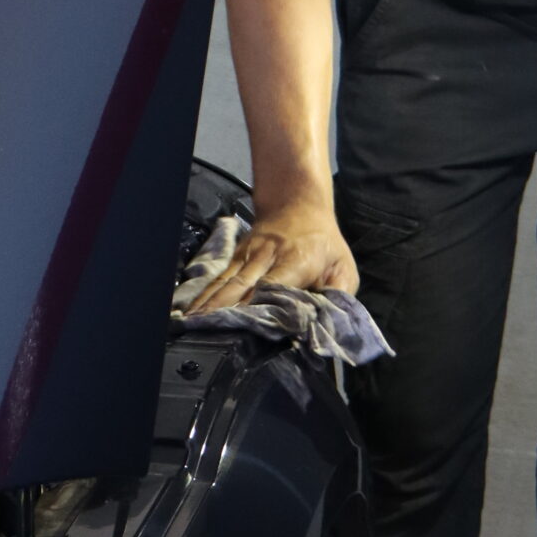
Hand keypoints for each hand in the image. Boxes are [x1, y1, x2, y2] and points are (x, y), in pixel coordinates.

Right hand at [187, 194, 359, 312]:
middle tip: (208, 332)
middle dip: (223, 310)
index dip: (257, 307)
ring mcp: (248, 255)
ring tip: (192, 324)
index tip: (244, 329)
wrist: (298, 204)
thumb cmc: (324, 243)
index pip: (273, 287)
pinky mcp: (237, 257)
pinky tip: (193, 310)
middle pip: (241, 286)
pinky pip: (219, 278)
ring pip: (226, 282)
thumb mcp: (343, 269)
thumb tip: (329, 325)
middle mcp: (267, 257)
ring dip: (209, 304)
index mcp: (296, 261)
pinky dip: (205, 295)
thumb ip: (338, 297)